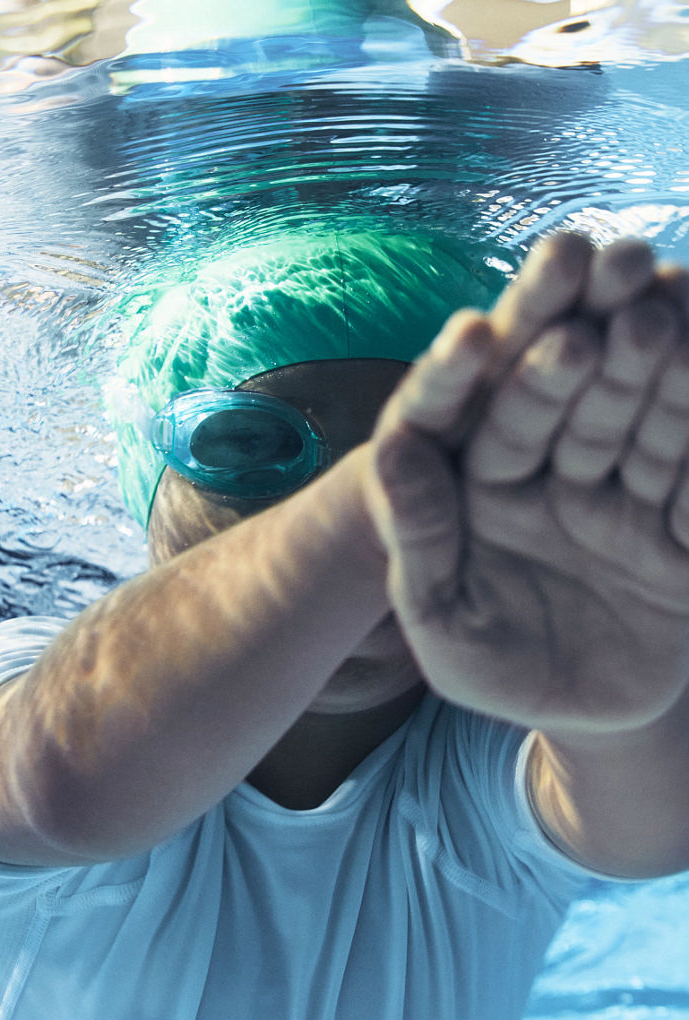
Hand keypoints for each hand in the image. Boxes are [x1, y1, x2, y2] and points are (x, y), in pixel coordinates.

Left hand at [367, 233, 688, 731]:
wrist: (583, 716)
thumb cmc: (488, 669)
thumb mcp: (440, 617)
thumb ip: (417, 537)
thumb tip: (389, 449)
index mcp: (492, 487)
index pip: (508, 422)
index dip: (526, 378)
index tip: (551, 332)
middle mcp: (562, 476)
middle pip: (588, 402)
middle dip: (609, 343)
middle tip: (627, 272)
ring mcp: (629, 496)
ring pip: (655, 425)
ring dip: (672, 369)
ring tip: (679, 308)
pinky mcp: (683, 529)